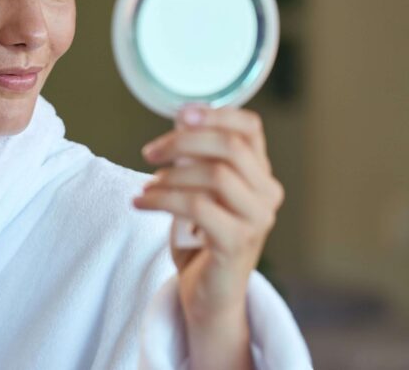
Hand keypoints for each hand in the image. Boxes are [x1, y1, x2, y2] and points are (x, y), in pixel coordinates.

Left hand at [132, 104, 284, 326]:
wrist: (209, 296)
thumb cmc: (202, 238)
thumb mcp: (200, 190)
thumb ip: (198, 158)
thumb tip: (182, 117)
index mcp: (260, 175)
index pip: (250, 128)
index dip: (216, 113)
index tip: (181, 113)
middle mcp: (267, 194)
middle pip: (230, 147)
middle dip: (182, 142)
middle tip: (150, 152)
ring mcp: (257, 220)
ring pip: (214, 175)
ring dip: (170, 176)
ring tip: (146, 187)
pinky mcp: (237, 242)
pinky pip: (197, 206)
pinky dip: (161, 199)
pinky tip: (141, 203)